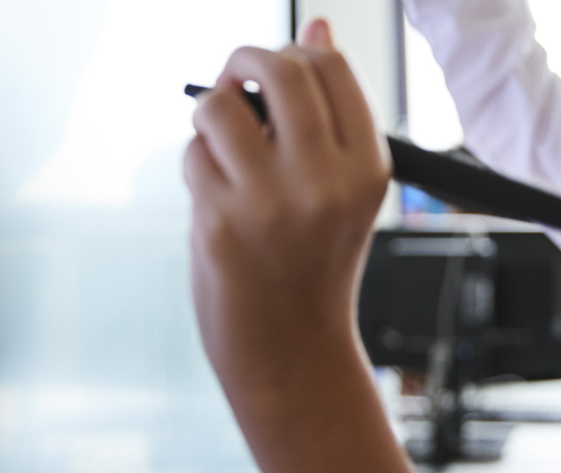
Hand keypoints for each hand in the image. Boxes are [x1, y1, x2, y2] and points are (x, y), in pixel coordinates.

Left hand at [184, 19, 390, 400]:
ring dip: (212, 115)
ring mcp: (271, 202)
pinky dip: (197, 165)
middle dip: (247, 60)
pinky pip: (194, 155)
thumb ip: (328, 112)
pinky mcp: (221, 221)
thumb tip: (318, 24)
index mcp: (367, 168)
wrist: (291, 351)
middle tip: (237, 80)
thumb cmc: (312, 264)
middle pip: (281, 70)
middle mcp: (325, 181)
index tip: (276, 71)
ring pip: (222, 107)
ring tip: (223, 149)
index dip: (294, 52)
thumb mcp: (341, 188)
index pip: (331, 67)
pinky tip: (215, 199)